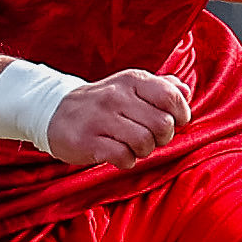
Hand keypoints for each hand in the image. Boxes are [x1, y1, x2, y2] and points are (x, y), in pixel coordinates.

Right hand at [44, 69, 189, 167]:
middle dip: (162, 138)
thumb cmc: (104, 104)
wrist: (55, 112)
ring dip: (144, 151)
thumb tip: (185, 91)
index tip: (172, 123)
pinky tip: (119, 156)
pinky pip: (123, 157)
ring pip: (144, 142)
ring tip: (133, 147)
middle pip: (162, 124)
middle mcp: (117, 96)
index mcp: (132, 80)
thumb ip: (161, 88)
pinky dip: (127, 161)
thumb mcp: (130, 88)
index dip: (180, 115)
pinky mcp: (88, 140)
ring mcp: (101, 118)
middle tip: (151, 139)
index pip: (171, 96)